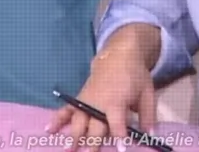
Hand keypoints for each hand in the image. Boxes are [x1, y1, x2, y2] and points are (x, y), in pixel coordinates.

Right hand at [49, 32, 159, 150]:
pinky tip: (48, 130)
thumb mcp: (147, 93)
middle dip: (92, 145)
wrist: (119, 55)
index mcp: (116, 102)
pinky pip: (65, 109)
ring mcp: (85, 101)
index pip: (117, 124)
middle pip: (94, 128)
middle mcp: (98, 103)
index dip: (119, 137)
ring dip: (73, 138)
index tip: (121, 149)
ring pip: (78, 123)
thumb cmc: (135, 76)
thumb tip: (150, 134)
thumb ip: (148, 114)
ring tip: (69, 151)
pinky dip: (56, 119)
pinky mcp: (78, 98)